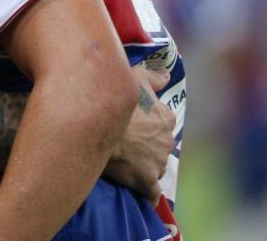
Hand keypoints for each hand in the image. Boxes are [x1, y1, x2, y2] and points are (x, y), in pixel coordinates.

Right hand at [102, 65, 173, 199]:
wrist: (98, 126)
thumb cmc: (117, 100)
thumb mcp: (136, 78)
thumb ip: (154, 77)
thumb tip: (167, 76)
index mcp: (166, 118)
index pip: (163, 122)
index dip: (148, 122)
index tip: (134, 123)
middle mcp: (168, 140)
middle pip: (160, 145)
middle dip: (148, 145)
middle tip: (128, 142)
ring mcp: (158, 162)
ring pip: (156, 165)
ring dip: (145, 165)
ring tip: (126, 161)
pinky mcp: (147, 180)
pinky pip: (151, 191)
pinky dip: (147, 191)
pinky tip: (139, 189)